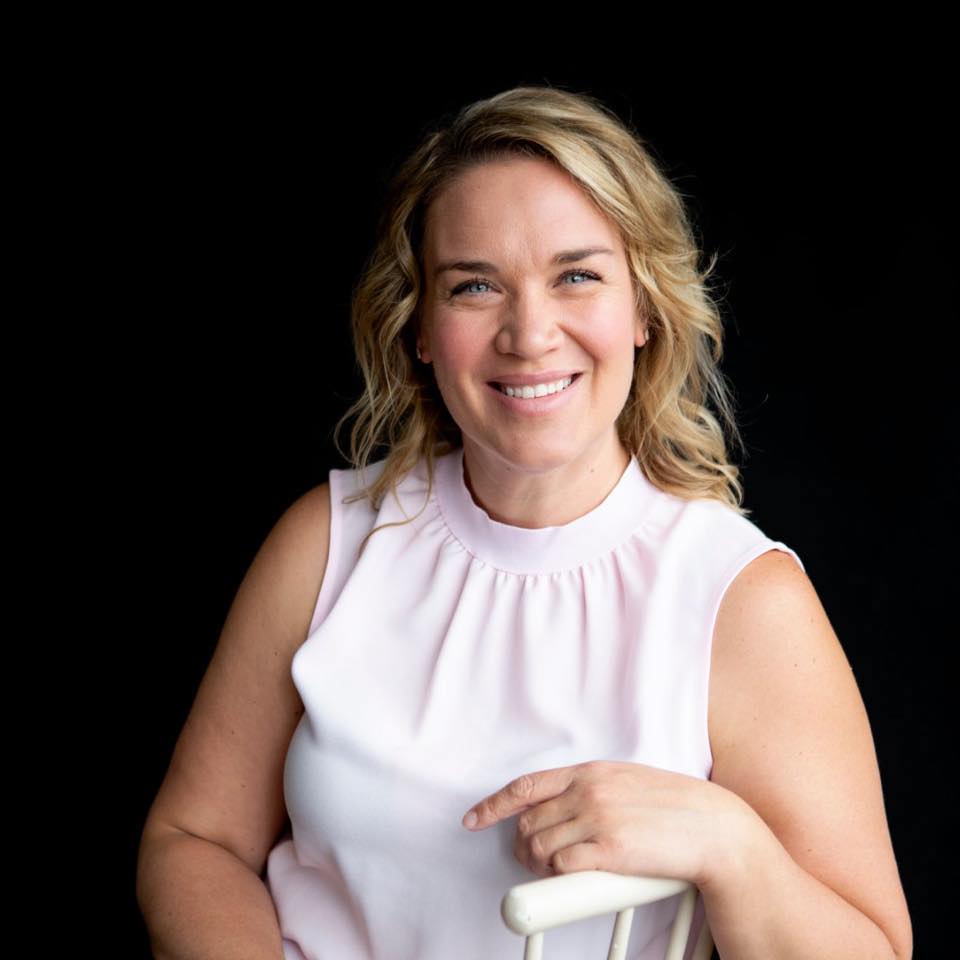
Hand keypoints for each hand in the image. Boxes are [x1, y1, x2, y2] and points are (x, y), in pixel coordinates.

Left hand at [461, 759, 746, 886]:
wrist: (713, 827)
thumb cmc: (673, 806)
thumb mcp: (625, 781)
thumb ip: (591, 789)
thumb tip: (560, 807)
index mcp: (589, 772)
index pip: (526, 786)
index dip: (493, 805)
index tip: (473, 819)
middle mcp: (588, 791)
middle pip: (527, 822)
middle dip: (521, 846)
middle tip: (532, 861)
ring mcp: (598, 819)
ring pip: (538, 846)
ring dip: (536, 865)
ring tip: (551, 872)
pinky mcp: (610, 850)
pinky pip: (561, 865)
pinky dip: (556, 876)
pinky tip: (569, 877)